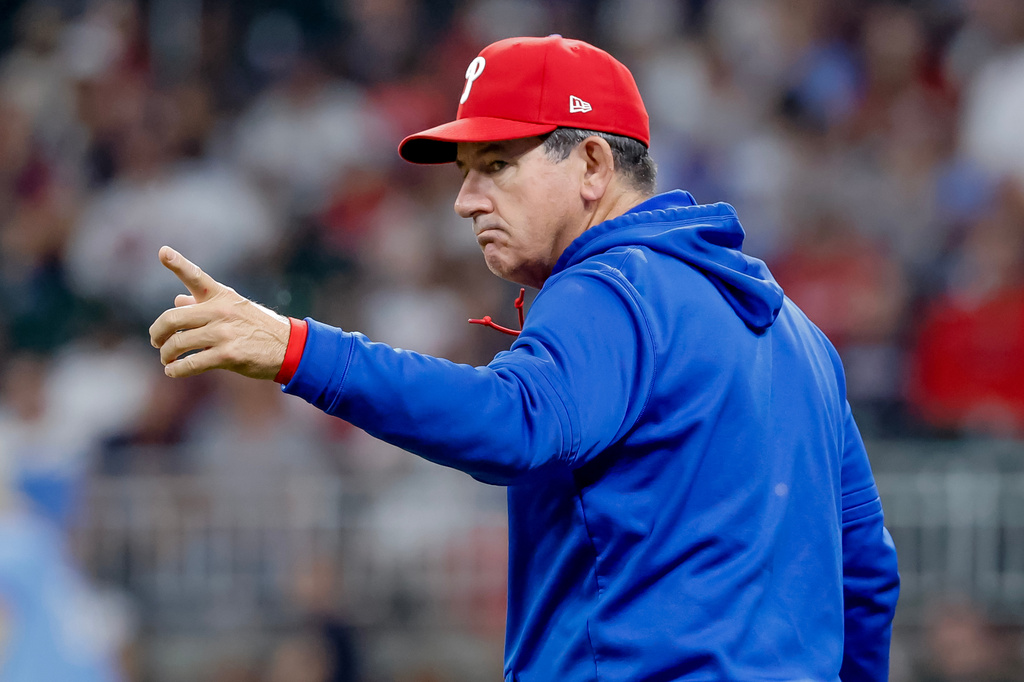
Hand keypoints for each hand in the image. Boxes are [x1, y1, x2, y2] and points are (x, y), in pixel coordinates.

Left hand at [149, 246, 289, 379]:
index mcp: (221, 296)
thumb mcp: (234, 308)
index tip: (163, 251)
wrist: (288, 347)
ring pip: (179, 343)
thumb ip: (203, 304)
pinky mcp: (228, 355)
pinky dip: (177, 369)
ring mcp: (224, 333)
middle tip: (156, 340)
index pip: (195, 276)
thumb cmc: (258, 327)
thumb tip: (177, 300)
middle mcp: (220, 311)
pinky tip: (173, 371)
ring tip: (166, 359)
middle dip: (158, 332)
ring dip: (167, 354)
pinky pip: (192, 363)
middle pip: (172, 318)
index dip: (177, 263)